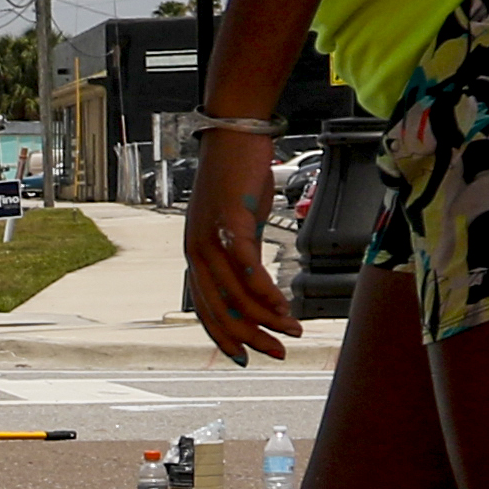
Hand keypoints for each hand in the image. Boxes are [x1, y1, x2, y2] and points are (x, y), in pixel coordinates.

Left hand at [183, 129, 303, 363]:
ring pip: (235, 293)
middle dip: (250, 337)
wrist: (234, 132)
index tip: (248, 356)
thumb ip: (242, 253)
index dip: (227, 336)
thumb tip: (258, 282)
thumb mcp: (238, 223)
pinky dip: (265, 290)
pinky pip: (245, 265)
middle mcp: (196, 250)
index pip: (206, 308)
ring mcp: (209, 236)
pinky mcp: (228, 220)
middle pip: (220, 309)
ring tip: (292, 329)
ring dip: (267, 316)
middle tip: (278, 353)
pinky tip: (283, 304)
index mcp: (196, 254)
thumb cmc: (238, 176)